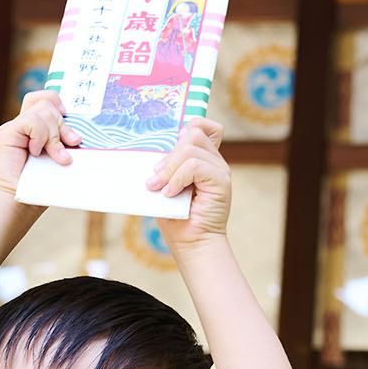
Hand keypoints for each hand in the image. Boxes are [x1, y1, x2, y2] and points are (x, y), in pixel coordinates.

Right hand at [0, 89, 81, 198]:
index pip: (45, 98)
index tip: (70, 117)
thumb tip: (79, 135)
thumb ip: (64, 141)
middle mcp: (23, 124)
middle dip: (63, 123)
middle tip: (73, 143)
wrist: (20, 203)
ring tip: (55, 155)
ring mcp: (13, 128)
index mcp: (35, 127)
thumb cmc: (42, 184)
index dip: (58, 101)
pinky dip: (39, 136)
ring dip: (53, 134)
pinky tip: (36, 152)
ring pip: (42, 110)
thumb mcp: (59, 157)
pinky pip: (31, 121)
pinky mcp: (6, 133)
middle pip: (46, 102)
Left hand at [146, 119, 231, 249]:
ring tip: (161, 189)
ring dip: (170, 169)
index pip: (199, 125)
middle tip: (155, 179)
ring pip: (190, 147)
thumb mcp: (163, 185)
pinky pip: (194, 165)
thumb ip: (163, 165)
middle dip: (168, 155)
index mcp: (201, 157)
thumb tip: (146, 149)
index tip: (163, 149)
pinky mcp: (222, 180)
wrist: (191, 243)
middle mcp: (213, 160)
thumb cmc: (175, 217)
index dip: (183, 127)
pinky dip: (178, 178)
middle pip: (191, 132)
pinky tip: (171, 194)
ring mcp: (220, 169)